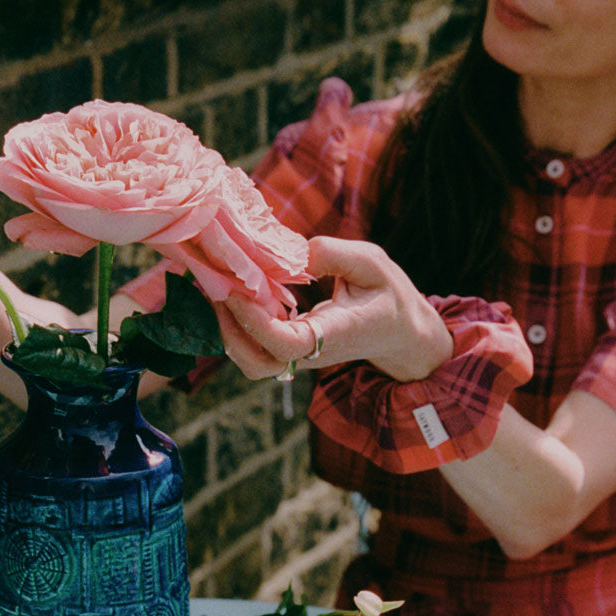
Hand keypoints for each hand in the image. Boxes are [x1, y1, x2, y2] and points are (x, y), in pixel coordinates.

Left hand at [218, 236, 453, 382]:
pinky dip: (236, 322)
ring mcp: (297, 355)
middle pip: (257, 363)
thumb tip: (291, 253)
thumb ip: (332, 254)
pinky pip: (253, 346)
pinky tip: (233, 289)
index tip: (238, 293)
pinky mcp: (288, 349)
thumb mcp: (371, 262)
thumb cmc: (387, 294)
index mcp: (335, 333)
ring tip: (219, 285)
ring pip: (250, 360)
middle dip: (229, 328)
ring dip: (228, 327)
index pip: (288, 344)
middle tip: (217, 284)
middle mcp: (311, 352)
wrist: (399, 331)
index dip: (256, 323)